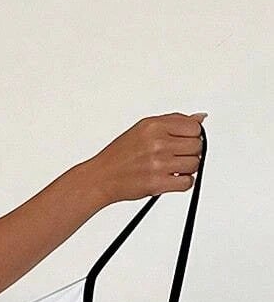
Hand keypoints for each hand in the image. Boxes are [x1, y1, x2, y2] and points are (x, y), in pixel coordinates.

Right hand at [88, 113, 206, 207]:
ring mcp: (158, 164)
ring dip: (186, 169)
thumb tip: (200, 118)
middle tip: (176, 157)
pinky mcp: (157, 184)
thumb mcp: (144, 129)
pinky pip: (186, 183)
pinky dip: (182, 183)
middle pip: (196, 146)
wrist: (100, 178)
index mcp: (155, 126)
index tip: (182, 142)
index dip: (192, 136)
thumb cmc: (120, 155)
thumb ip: (174, 122)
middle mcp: (157, 143)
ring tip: (171, 168)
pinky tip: (171, 179)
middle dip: (189, 153)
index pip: (194, 128)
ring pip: (194, 164)